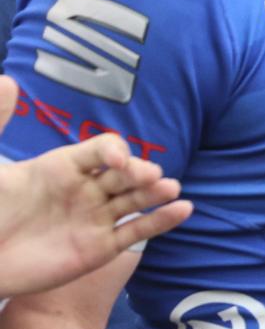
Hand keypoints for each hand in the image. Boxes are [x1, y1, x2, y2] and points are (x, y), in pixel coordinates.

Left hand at [0, 77, 193, 297]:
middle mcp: (85, 188)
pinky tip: (183, 209)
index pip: (100, 149)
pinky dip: (160, 221)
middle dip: (140, 172)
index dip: (113, 150)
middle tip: (151, 176)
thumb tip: (7, 80)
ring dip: (157, 193)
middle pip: (124, 174)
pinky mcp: (99, 248)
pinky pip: (136, 232)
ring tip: (172, 190)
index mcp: (62, 166)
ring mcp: (95, 218)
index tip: (118, 159)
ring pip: (135, 201)